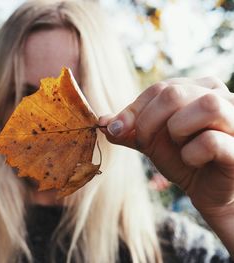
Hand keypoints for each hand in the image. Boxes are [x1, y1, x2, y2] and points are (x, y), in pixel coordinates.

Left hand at [99, 77, 233, 253]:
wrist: (208, 191)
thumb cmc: (183, 159)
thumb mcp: (152, 141)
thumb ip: (129, 130)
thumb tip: (102, 122)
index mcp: (200, 89)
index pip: (160, 88)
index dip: (132, 110)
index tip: (115, 129)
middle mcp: (222, 97)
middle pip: (174, 93)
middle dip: (147, 121)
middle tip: (142, 142)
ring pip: (204, 106)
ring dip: (176, 130)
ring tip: (179, 146)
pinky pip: (211, 141)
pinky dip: (192, 154)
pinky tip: (194, 162)